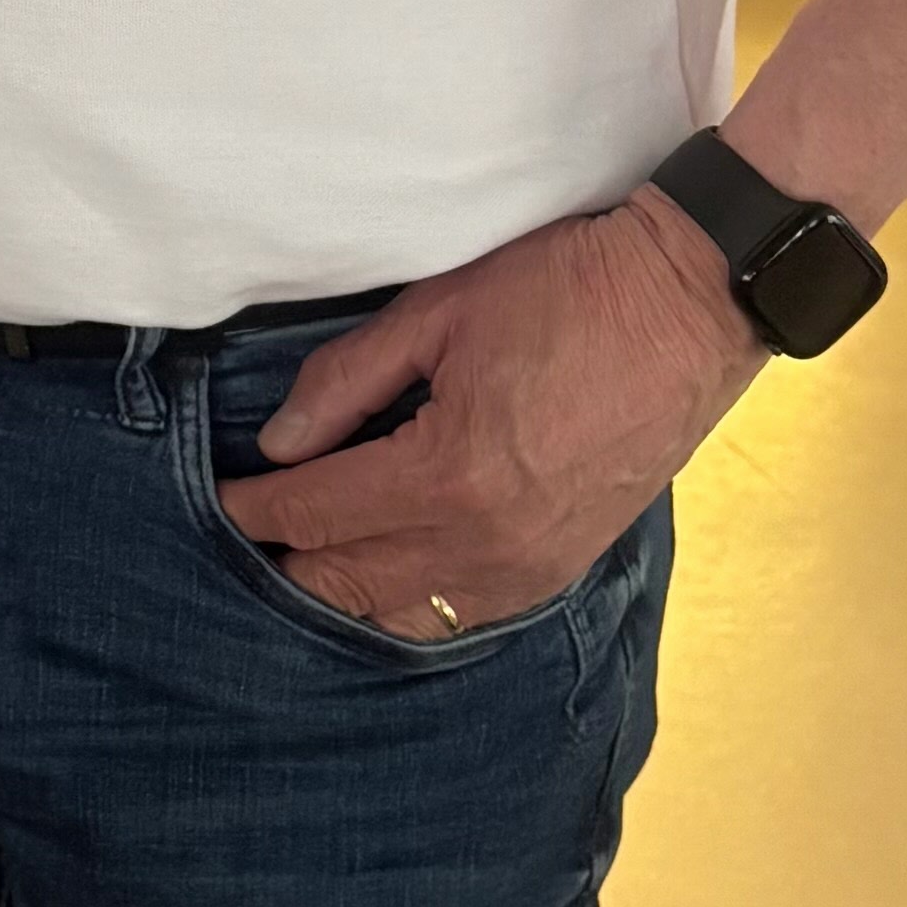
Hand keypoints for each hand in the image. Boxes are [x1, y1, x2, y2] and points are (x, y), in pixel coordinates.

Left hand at [218, 189, 767, 636]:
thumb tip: (280, 440)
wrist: (690, 307)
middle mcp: (487, 540)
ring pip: (404, 614)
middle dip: (287, 559)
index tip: (217, 497)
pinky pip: (464, 614)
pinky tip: (382, 579)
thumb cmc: (569, 292)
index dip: (256, 507)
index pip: (318, 512)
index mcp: (450, 473)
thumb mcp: (440, 311)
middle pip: (350, 580)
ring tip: (300, 560)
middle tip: (242, 537)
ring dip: (344, 594)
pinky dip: (410, 603)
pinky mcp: (560, 568)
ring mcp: (529, 565)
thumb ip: (348, 379)